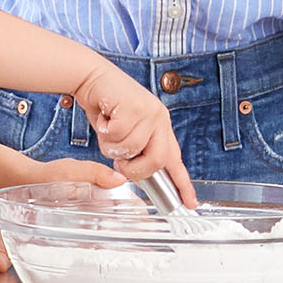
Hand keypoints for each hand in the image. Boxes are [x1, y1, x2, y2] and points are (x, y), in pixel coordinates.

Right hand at [69, 63, 195, 202]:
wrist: (92, 78)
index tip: (190, 204)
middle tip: (120, 163)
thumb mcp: (125, 133)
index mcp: (161, 127)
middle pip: (157, 160)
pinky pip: (118, 137)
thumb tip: (131, 174)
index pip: (175, 160)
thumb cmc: (106, 107)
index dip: (183, 184)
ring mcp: (150, 112)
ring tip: (108, 128)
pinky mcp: (135, 107)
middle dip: (135, 169)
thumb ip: (134, 151)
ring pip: (132, 149)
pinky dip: (104, 133)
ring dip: (112, 146)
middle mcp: (160, 119)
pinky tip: (105, 117)